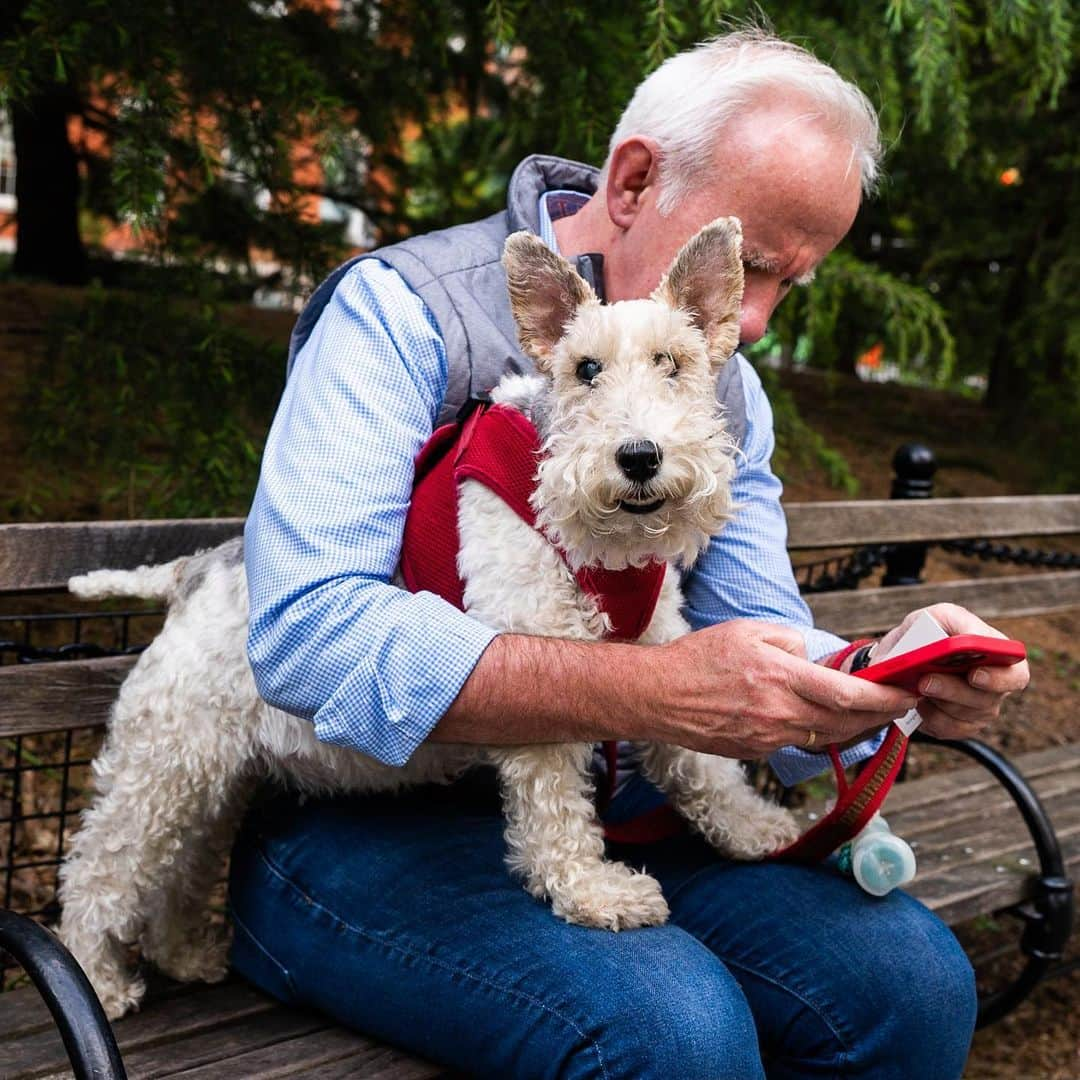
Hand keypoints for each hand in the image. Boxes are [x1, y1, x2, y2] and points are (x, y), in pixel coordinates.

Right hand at [656, 620, 916, 756]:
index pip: (849, 696)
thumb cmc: (699, 658)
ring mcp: (769, 738)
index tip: (909, 693)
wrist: (658, 696)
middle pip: (847, 723)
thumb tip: (816, 657)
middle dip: (881, 715)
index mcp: (781, 678)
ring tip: (873, 713)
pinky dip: (819, 732)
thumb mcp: (748, 630)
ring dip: (855, 727)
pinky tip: (825, 720)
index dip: (886, 699)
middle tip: (903, 704)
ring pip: (827, 737)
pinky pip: (799, 742)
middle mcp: (780, 714)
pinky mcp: (757, 751)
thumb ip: (790, 640)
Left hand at [876, 603, 1029, 740]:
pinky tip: (919, 701)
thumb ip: (957, 621)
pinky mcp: (959, 725)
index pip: (1017, 675)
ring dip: (936, 701)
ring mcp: (979, 708)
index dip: (999, 679)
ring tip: (917, 686)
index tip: (974, 675)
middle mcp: (994, 686)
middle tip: (925, 682)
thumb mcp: (938, 616)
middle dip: (952, 690)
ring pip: (964, 716)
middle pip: (985, 700)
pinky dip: (929, 716)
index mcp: (998, 656)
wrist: (896, 657)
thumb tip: (971, 638)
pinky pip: (948, 729)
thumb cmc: (925, 632)